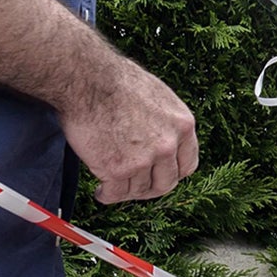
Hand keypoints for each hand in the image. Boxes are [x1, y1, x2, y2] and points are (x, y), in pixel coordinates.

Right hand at [60, 59, 197, 204]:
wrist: (89, 80)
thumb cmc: (116, 82)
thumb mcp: (158, 97)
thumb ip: (165, 122)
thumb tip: (161, 137)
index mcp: (183, 125)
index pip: (188, 164)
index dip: (172, 173)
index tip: (159, 175)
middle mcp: (168, 145)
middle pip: (166, 183)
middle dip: (149, 187)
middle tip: (134, 185)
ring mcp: (145, 159)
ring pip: (140, 190)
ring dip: (126, 191)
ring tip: (112, 186)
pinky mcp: (118, 169)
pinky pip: (116, 194)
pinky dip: (107, 195)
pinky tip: (101, 191)